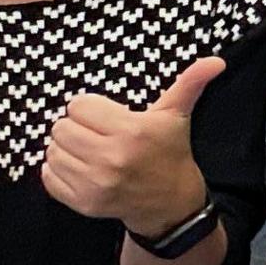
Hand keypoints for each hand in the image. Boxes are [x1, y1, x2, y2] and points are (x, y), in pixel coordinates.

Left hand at [43, 55, 220, 234]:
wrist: (171, 202)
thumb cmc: (169, 151)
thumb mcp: (177, 115)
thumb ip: (191, 82)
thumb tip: (216, 61)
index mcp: (132, 131)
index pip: (78, 106)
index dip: (90, 108)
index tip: (105, 116)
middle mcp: (111, 158)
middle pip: (61, 128)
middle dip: (77, 127)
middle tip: (96, 133)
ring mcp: (96, 183)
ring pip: (53, 151)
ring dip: (67, 149)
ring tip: (88, 150)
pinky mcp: (83, 203)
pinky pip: (49, 177)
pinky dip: (59, 171)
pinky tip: (80, 167)